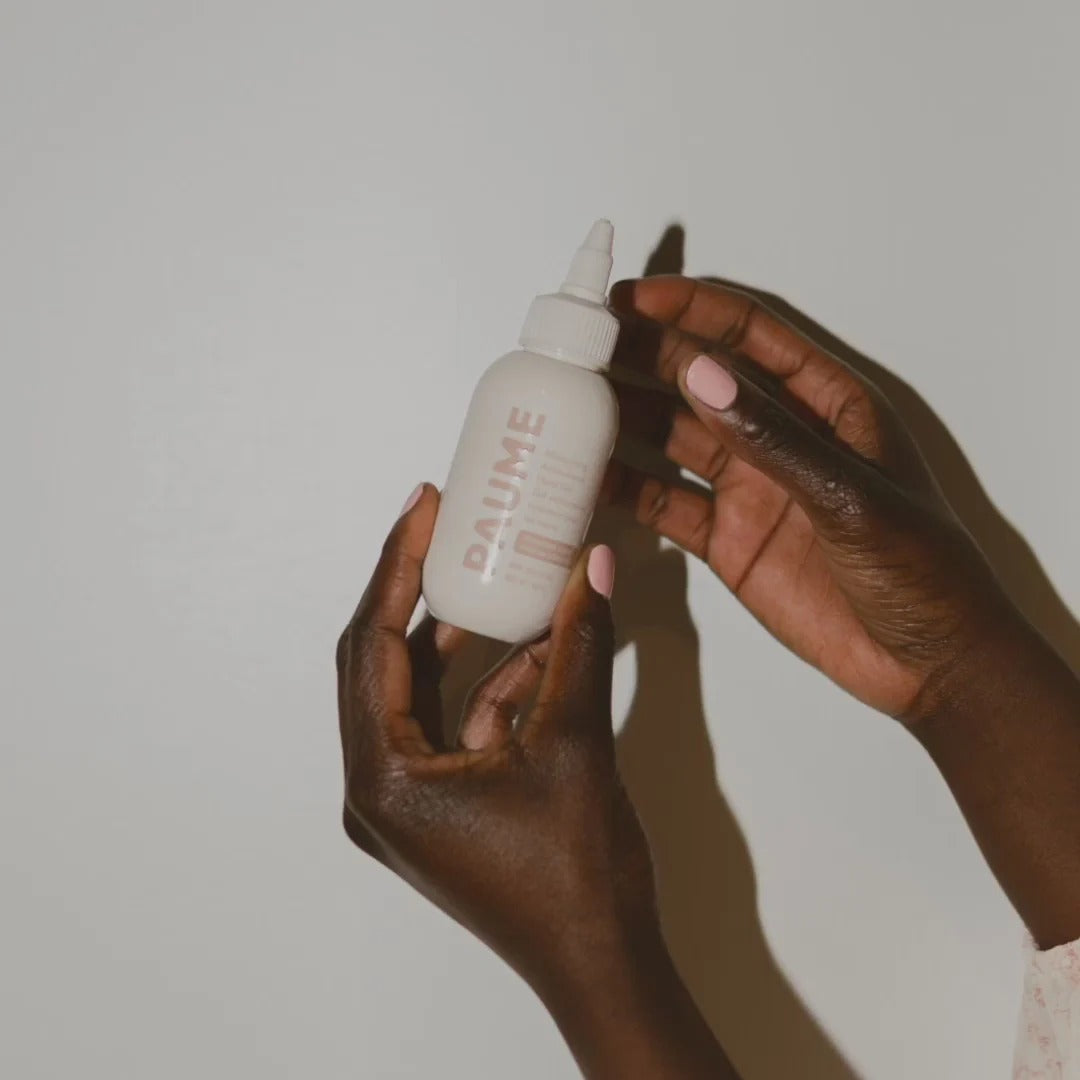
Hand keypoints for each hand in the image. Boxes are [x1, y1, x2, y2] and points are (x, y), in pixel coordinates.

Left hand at [336, 486, 734, 1076]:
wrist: (604, 966)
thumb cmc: (577, 879)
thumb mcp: (577, 744)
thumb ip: (581, 645)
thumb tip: (591, 566)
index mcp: (382, 777)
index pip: (371, 644)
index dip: (396, 565)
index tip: (422, 509)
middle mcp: (376, 788)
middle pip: (382, 660)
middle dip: (417, 590)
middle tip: (446, 525)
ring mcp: (406, 798)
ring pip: (419, 688)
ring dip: (463, 636)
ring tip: (500, 576)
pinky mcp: (438, 803)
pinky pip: (453, 720)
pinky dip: (490, 682)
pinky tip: (540, 647)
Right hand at [608, 275, 1016, 720]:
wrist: (925, 663)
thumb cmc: (923, 570)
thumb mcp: (852, 496)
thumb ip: (773, 438)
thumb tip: (703, 375)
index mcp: (825, 404)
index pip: (750, 334)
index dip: (691, 309)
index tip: (632, 300)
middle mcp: (778, 436)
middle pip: (698, 378)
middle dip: (640, 356)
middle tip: (581, 346)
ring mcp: (748, 486)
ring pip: (671, 436)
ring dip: (623, 419)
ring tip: (567, 408)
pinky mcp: (725, 538)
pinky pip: (664, 502)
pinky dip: (625, 490)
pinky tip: (586, 480)